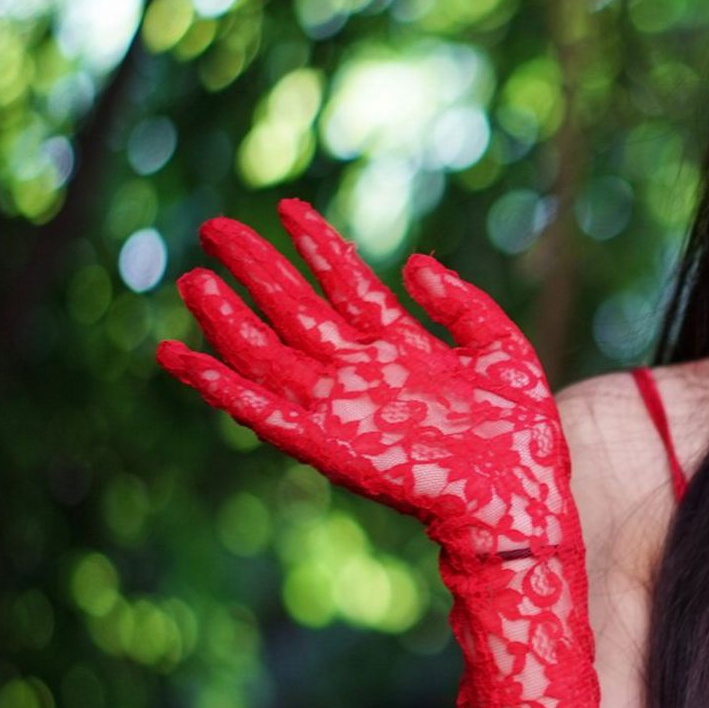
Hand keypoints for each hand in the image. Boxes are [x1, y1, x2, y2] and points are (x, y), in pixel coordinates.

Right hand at [153, 199, 567, 565]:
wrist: (522, 501)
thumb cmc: (525, 435)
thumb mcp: (503, 350)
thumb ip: (461, 304)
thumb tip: (414, 263)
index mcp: (405, 347)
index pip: (349, 283)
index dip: (318, 245)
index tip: (287, 206)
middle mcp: (365, 374)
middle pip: (298, 309)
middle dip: (257, 268)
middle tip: (214, 227)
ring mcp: (344, 408)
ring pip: (270, 354)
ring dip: (229, 320)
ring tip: (192, 280)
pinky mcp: (329, 446)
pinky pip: (264, 413)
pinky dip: (221, 387)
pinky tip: (183, 358)